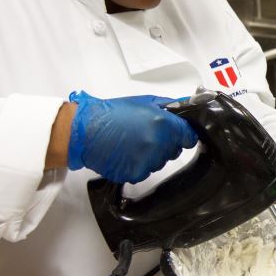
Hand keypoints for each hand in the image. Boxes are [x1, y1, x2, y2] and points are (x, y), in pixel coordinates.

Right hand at [66, 92, 198, 184]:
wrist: (86, 131)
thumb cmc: (113, 113)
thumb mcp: (144, 101)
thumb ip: (169, 106)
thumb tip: (187, 106)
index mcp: (163, 124)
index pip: (189, 137)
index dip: (183, 135)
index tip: (177, 133)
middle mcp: (158, 144)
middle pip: (175, 150)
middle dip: (166, 143)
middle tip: (146, 134)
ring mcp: (147, 162)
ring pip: (160, 162)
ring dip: (152, 154)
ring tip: (133, 142)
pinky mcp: (135, 174)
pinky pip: (145, 171)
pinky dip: (138, 164)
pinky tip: (126, 153)